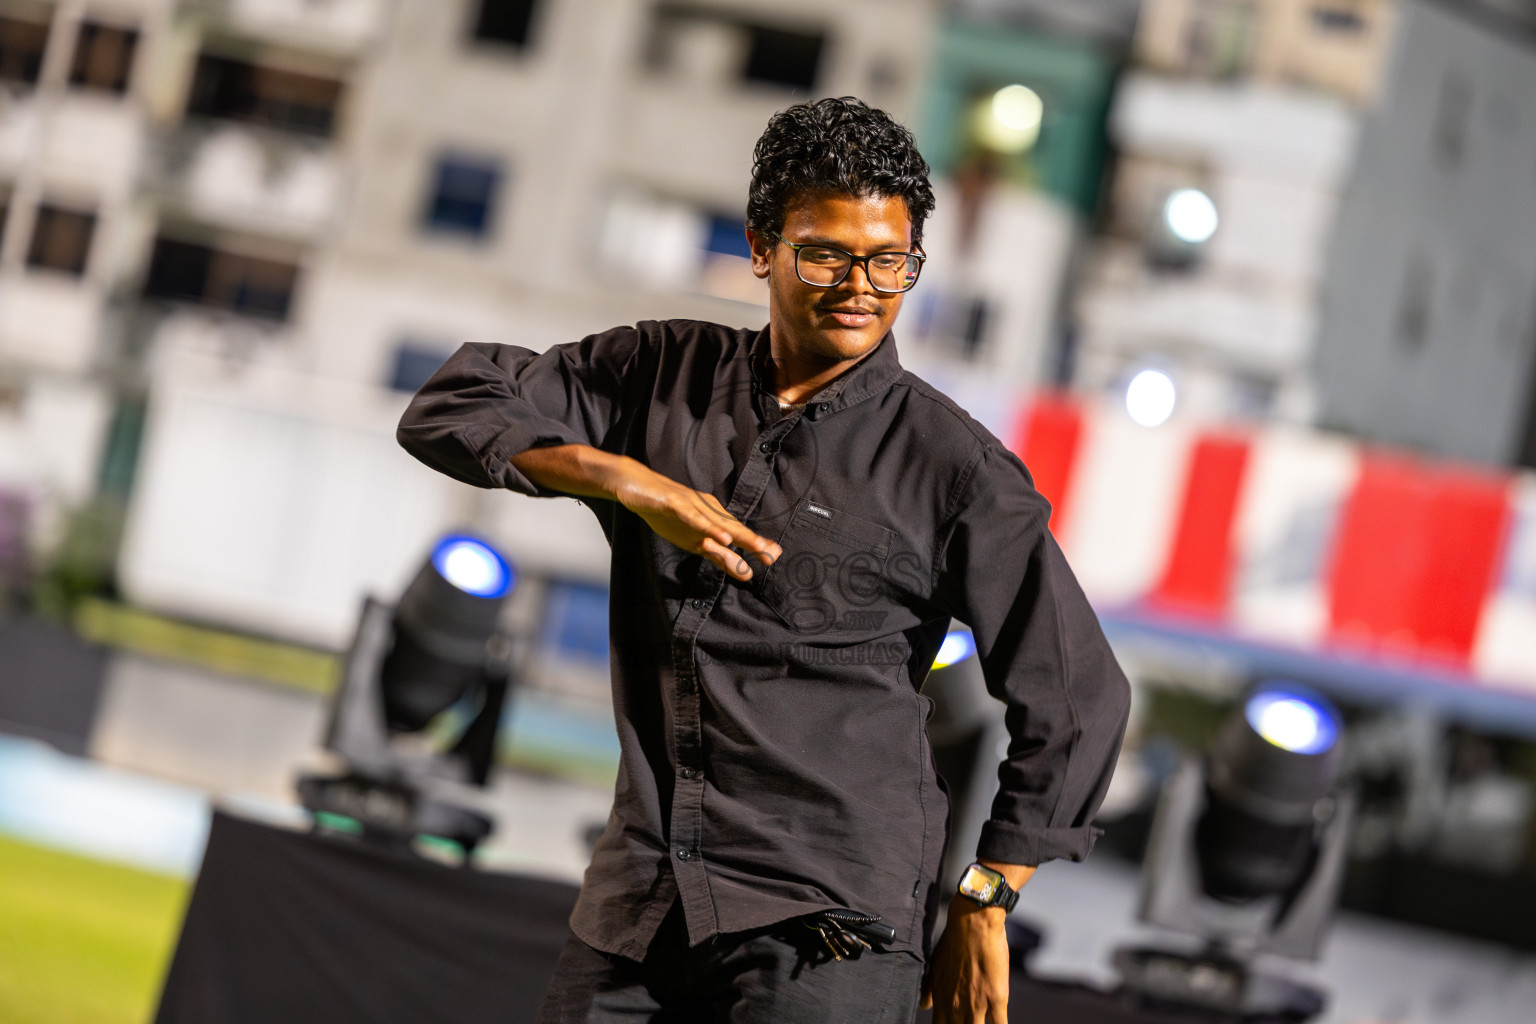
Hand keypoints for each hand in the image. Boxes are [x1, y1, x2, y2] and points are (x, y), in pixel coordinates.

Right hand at [607, 459, 780, 581]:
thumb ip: (715, 554)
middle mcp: (705, 510)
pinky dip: (708, 528)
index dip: (754, 545)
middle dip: (753, 542)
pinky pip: (693, 518)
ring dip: (738, 535)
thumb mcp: (690, 539)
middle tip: (771, 555)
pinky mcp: (674, 504)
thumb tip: (740, 570)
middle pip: (733, 528)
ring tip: (756, 546)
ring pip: (718, 523)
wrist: (633, 484)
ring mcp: (691, 505)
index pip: (736, 534)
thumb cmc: (664, 511)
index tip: (774, 556)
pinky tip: (721, 538)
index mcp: (710, 518)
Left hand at [921, 896, 1011, 1023]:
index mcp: (941, 1000)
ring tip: (980, 1022)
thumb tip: (924, 1006)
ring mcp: (977, 1004)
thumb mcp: (935, 966)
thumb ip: (929, 989)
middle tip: (968, 1021)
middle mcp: (957, 1006)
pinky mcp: (996, 999)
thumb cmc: (953, 942)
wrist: (972, 923)